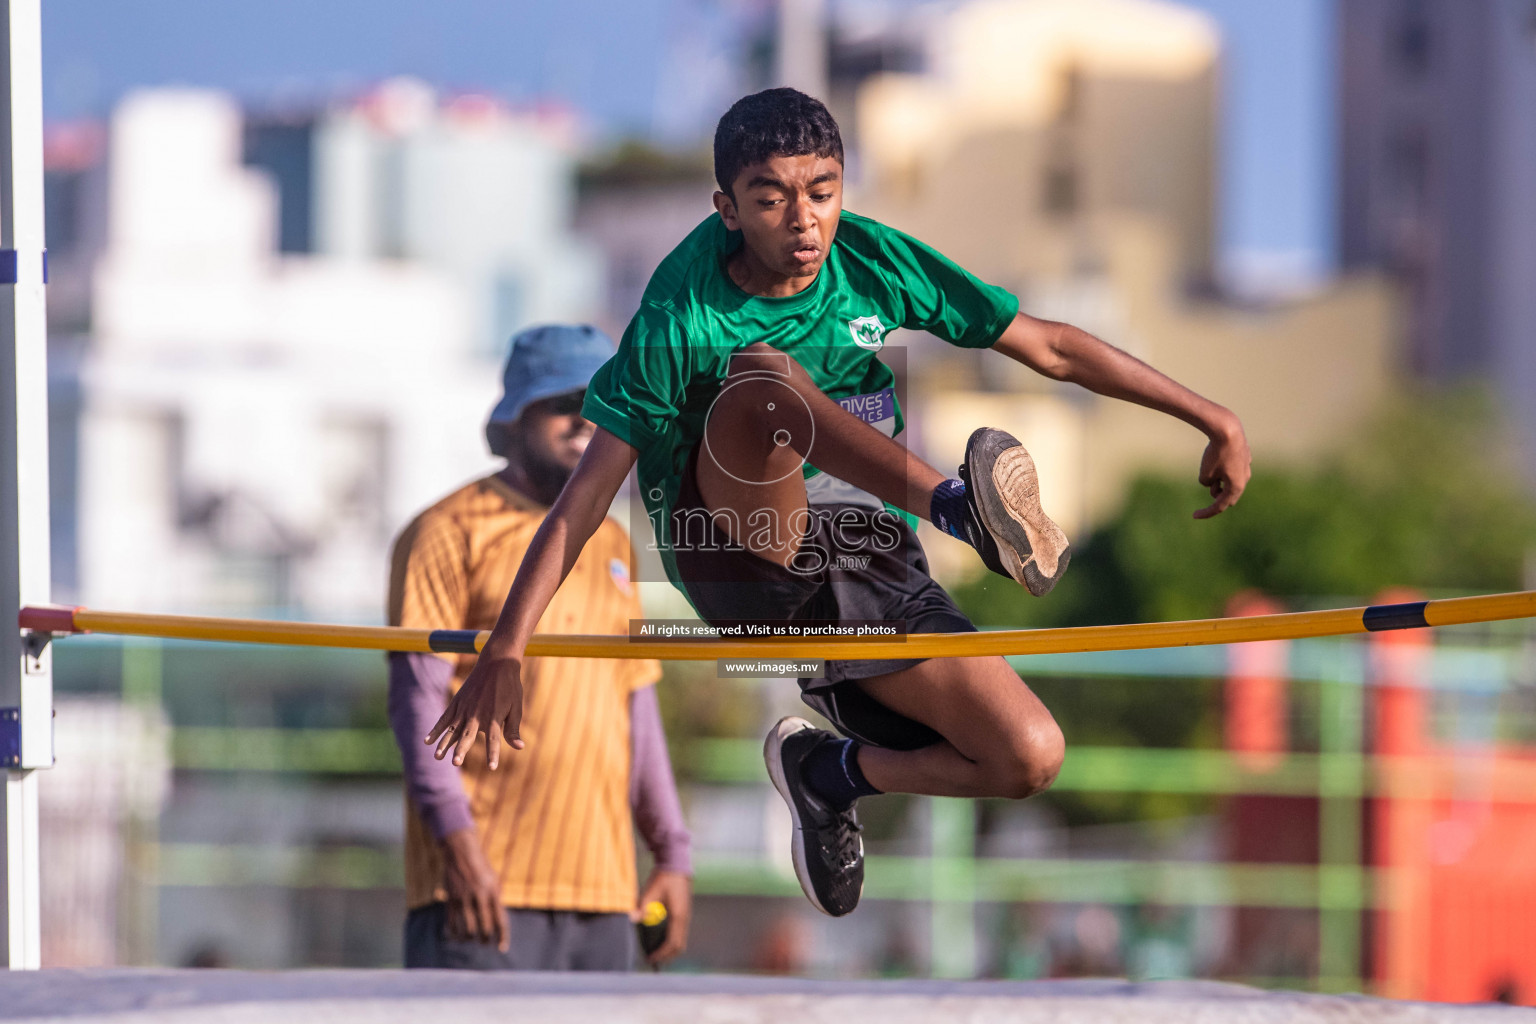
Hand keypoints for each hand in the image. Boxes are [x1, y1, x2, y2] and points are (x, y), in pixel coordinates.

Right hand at [426, 655, 524, 768]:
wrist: (497, 663)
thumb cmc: (509, 687)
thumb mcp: (516, 707)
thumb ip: (513, 729)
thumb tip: (519, 747)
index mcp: (494, 717)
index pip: (494, 740)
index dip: (493, 754)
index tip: (492, 767)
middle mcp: (477, 714)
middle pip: (468, 736)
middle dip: (461, 750)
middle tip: (455, 763)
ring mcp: (464, 708)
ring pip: (453, 729)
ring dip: (445, 744)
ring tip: (437, 757)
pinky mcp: (457, 702)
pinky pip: (444, 718)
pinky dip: (436, 729)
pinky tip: (427, 741)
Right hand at [441, 827, 507, 950]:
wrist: (461, 854)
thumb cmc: (482, 868)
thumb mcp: (494, 881)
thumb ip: (496, 900)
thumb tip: (498, 922)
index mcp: (493, 893)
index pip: (500, 920)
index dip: (502, 937)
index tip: (502, 948)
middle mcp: (479, 897)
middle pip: (484, 928)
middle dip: (485, 940)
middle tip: (484, 943)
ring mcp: (464, 899)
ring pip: (467, 929)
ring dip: (469, 939)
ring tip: (470, 940)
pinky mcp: (451, 900)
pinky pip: (452, 922)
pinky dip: (453, 932)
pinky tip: (455, 935)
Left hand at [634, 869, 691, 964]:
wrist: (676, 862)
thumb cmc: (665, 877)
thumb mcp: (651, 892)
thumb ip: (642, 907)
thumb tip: (631, 919)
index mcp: (679, 916)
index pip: (672, 943)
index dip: (661, 953)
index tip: (650, 958)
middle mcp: (685, 918)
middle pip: (680, 945)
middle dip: (667, 955)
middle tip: (653, 959)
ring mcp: (686, 914)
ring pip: (682, 939)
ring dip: (670, 948)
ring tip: (656, 951)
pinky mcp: (684, 911)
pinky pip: (680, 932)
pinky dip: (672, 939)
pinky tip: (661, 937)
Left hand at [1194, 415, 1250, 519]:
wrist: (1228, 429)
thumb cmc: (1216, 454)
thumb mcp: (1205, 474)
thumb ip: (1207, 483)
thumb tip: (1212, 482)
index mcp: (1237, 487)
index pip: (1220, 506)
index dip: (1206, 512)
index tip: (1194, 515)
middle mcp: (1245, 478)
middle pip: (1229, 495)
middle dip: (1217, 494)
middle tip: (1209, 485)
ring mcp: (1247, 467)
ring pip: (1232, 481)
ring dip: (1221, 481)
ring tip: (1211, 469)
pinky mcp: (1245, 456)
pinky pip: (1234, 468)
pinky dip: (1225, 469)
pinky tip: (1219, 458)